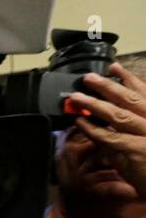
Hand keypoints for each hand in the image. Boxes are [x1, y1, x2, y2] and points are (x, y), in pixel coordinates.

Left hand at [67, 63, 145, 197]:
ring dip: (95, 105)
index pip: (144, 93)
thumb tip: (105, 118)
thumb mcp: (143, 141)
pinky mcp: (138, 150)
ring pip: (119, 115)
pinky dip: (93, 129)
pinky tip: (80, 123)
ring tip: (77, 98)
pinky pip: (110, 137)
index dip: (129, 78)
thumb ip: (128, 129)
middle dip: (108, 86)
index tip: (114, 66)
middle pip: (131, 99)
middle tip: (89, 78)